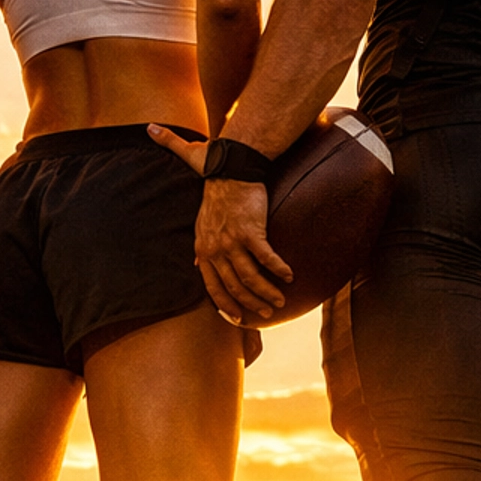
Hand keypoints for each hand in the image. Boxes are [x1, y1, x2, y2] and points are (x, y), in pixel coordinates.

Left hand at [149, 124, 292, 322]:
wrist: (231, 163)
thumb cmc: (215, 178)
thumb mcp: (196, 210)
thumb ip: (194, 231)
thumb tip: (191, 253)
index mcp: (202, 245)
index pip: (211, 285)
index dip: (225, 304)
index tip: (237, 317)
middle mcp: (215, 247)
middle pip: (233, 286)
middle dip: (250, 305)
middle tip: (266, 313)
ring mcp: (232, 241)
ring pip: (250, 278)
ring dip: (267, 293)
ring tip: (280, 300)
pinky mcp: (251, 232)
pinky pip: (266, 259)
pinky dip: (279, 270)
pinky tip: (289, 276)